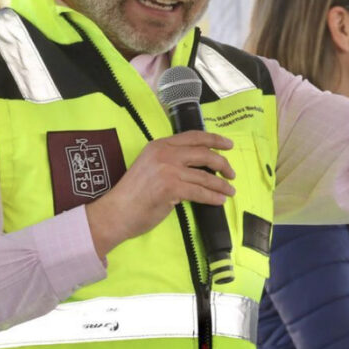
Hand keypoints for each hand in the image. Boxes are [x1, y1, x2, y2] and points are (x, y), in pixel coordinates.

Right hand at [84, 131, 235, 257]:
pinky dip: (213, 197)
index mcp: (159, 145)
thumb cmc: (133, 194)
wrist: (116, 212)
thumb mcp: (151, 167)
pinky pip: (200, 192)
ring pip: (205, 176)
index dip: (214, 139)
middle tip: (231, 173)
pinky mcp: (171, 187)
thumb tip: (199, 167)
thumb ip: (171, 161)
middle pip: (203, 153)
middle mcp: (165, 153)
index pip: (193, 137)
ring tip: (230, 191)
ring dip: (221, 185)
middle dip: (222, 163)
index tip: (228, 145)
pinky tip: (220, 200)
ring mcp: (168, 169)